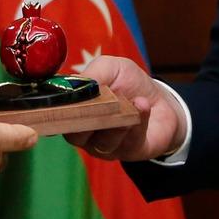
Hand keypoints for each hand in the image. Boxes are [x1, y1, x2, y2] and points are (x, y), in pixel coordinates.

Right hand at [64, 56, 182, 162]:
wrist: (161, 99)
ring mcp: (106, 145)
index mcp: (75, 111)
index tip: (67, 101)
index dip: (58, 112)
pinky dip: (137, 122)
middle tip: (97, 105)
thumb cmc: (128, 83)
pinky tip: (143, 106)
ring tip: (130, 103)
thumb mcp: (111, 67)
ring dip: (116, 122)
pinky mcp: (129, 151)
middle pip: (75, 135)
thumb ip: (94, 73)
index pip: (57, 117)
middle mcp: (86, 133)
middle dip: (86, 119)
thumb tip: (78, 84)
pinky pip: (128, 142)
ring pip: (103, 141)